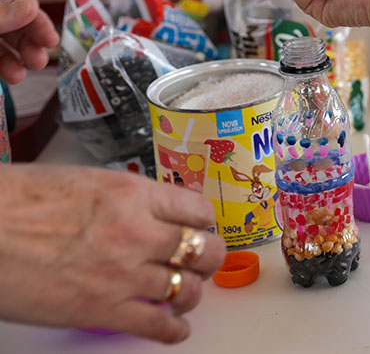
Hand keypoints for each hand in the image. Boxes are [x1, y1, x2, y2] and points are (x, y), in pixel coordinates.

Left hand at [0, 0, 57, 83]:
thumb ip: (1, 12)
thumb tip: (31, 5)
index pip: (15, 0)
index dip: (36, 20)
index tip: (50, 39)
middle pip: (12, 26)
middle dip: (28, 45)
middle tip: (40, 61)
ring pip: (0, 46)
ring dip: (13, 62)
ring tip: (19, 76)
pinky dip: (1, 71)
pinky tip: (7, 80)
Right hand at [0, 165, 226, 342]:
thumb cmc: (14, 202)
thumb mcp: (82, 182)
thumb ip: (119, 199)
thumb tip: (136, 212)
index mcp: (132, 194)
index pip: (197, 210)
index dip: (203, 223)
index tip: (201, 230)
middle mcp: (138, 231)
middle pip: (204, 251)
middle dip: (207, 260)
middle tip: (201, 265)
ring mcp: (123, 273)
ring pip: (187, 289)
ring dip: (190, 296)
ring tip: (183, 297)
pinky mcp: (101, 310)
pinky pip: (157, 325)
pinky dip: (172, 330)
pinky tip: (174, 330)